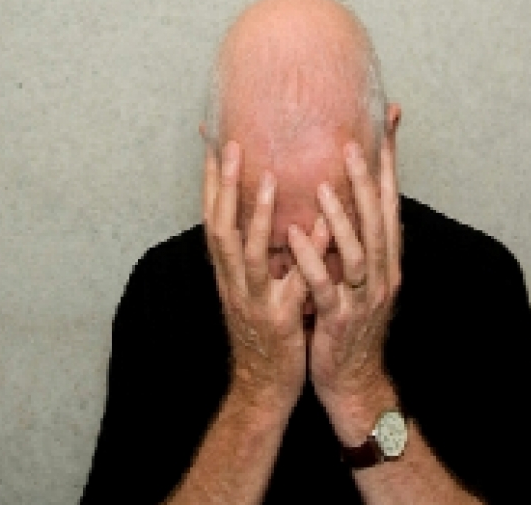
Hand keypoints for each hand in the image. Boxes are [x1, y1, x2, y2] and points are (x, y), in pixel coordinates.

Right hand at [203, 141, 326, 412]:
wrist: (264, 387)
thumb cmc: (265, 332)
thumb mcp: (255, 287)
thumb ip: (260, 252)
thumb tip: (271, 210)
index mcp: (228, 271)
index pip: (213, 217)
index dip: (211, 181)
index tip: (212, 142)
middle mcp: (233, 281)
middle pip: (218, 226)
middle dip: (222, 185)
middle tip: (229, 144)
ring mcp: (253, 301)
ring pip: (245, 252)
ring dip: (253, 213)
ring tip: (266, 176)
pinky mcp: (278, 320)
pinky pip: (291, 283)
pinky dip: (303, 255)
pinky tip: (320, 228)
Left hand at [287, 139, 402, 440]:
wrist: (353, 381)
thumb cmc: (351, 324)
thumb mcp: (361, 279)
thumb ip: (357, 240)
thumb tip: (351, 199)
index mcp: (385, 261)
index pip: (390, 204)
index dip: (388, 165)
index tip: (387, 125)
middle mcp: (380, 275)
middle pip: (378, 221)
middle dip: (367, 181)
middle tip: (352, 143)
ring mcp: (362, 299)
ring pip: (357, 252)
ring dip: (342, 217)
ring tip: (324, 185)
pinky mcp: (339, 320)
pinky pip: (326, 287)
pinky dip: (312, 260)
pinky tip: (295, 235)